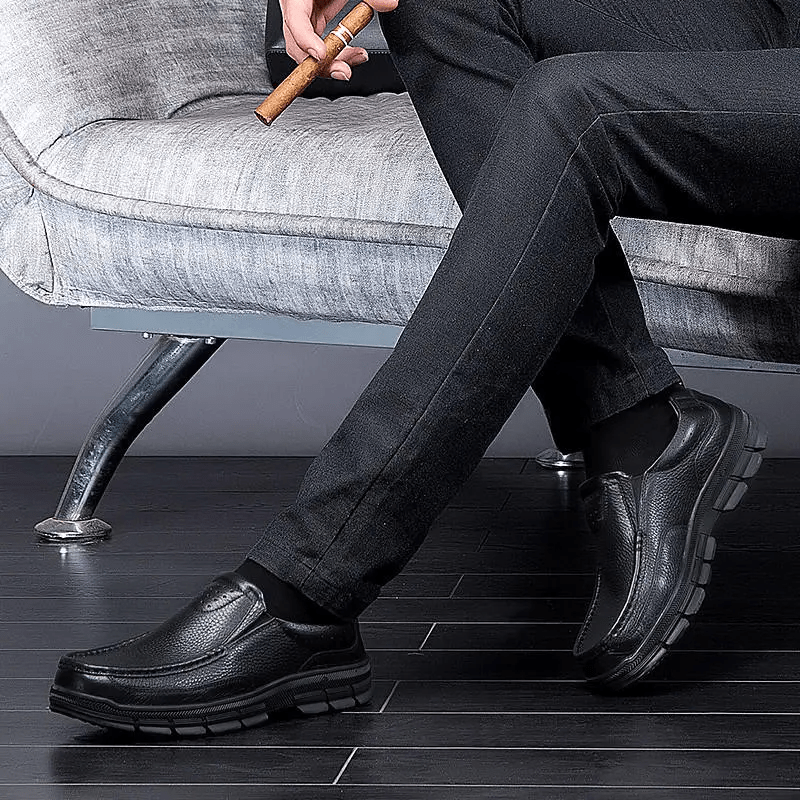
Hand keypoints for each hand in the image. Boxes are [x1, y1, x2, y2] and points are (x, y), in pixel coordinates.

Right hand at [279, 0, 398, 80]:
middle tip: (344, 70)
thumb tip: (388, 3)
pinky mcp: (316, 24)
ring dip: (333, 63)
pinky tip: (354, 54)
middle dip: (322, 64)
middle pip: (300, 46)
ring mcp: (306, 19)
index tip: (321, 54)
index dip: (306, 41)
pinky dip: (338, 56)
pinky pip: (322, 49)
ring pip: (311, 54)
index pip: (295, 21)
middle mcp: (297, 10)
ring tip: (357, 58)